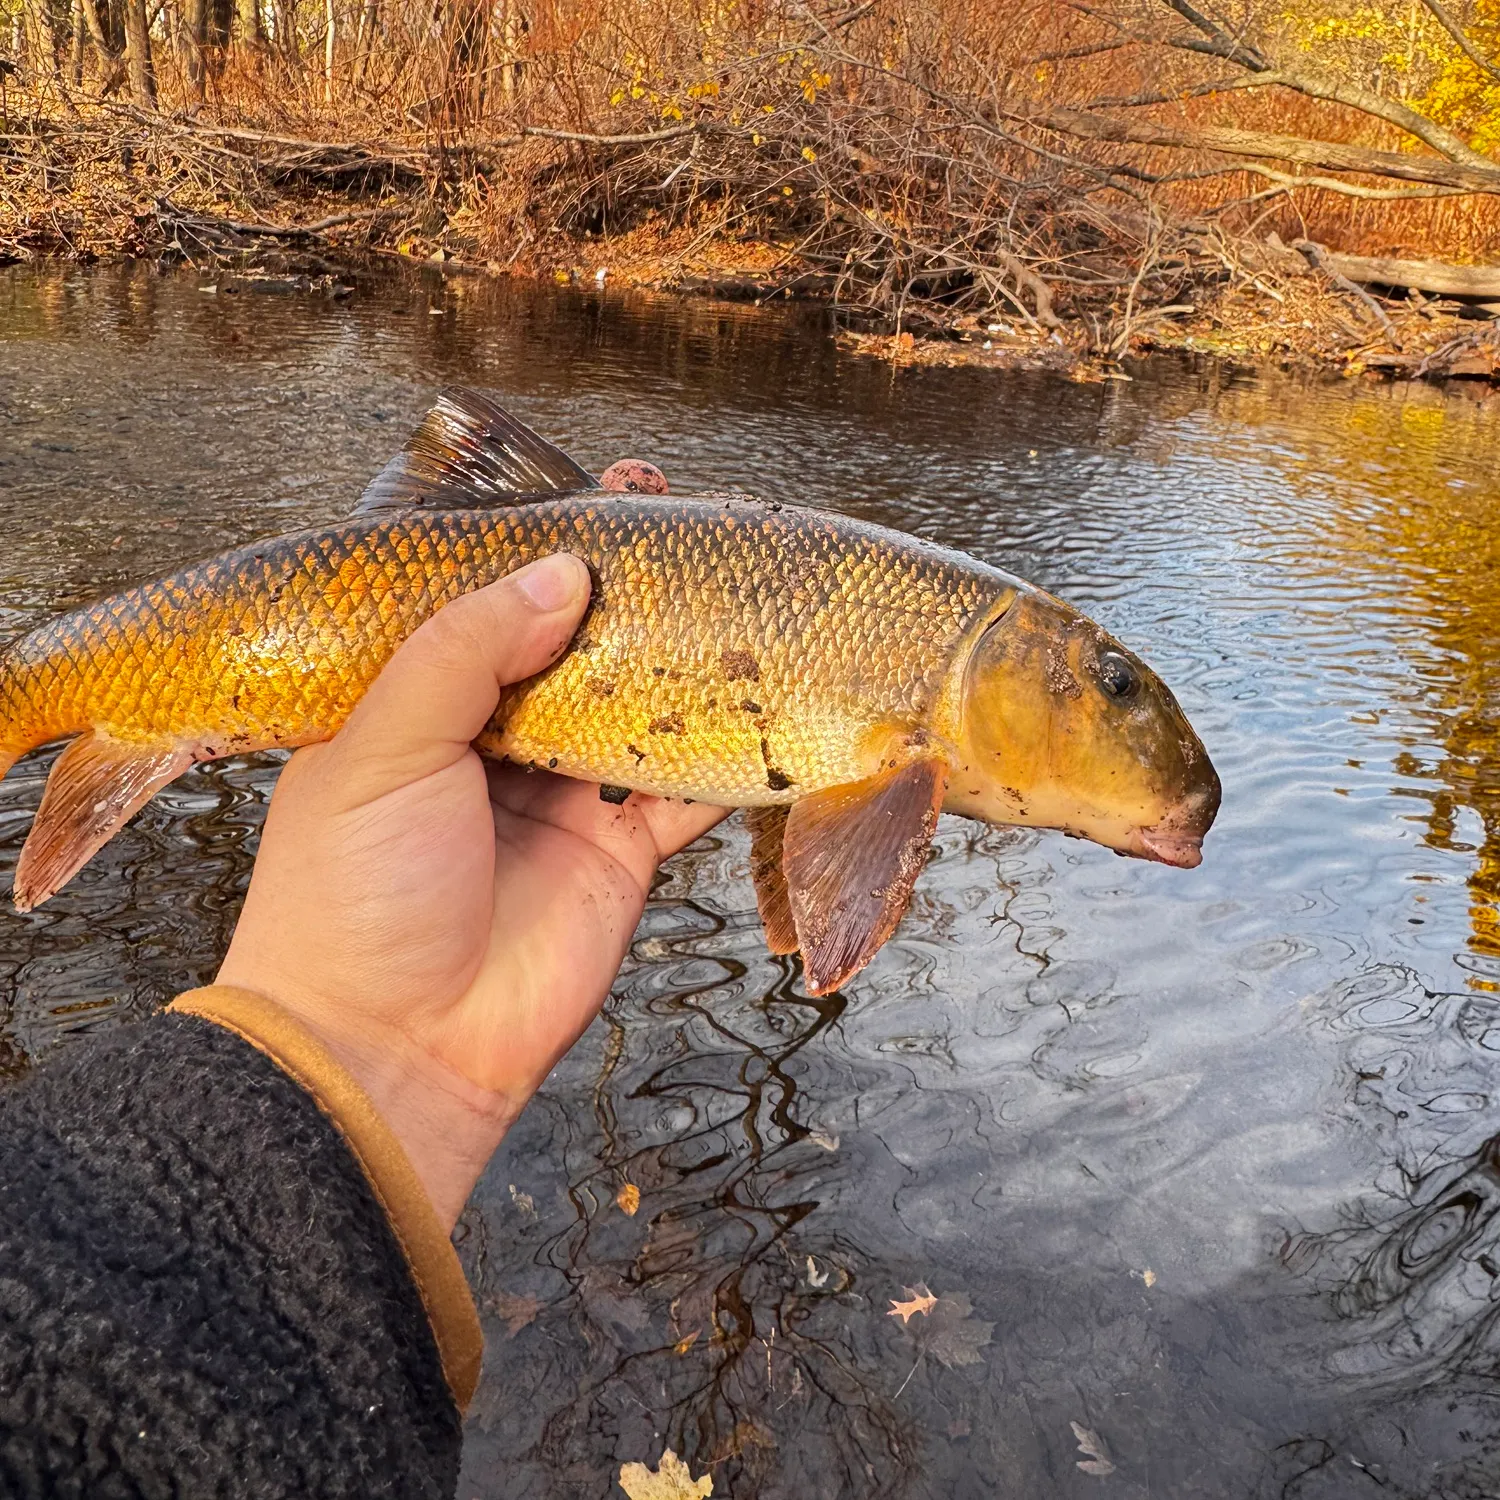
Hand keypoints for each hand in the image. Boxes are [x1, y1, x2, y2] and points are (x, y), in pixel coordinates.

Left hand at [217, 555, 726, 1229]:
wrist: (392, 1050)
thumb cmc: (353, 895)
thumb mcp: (382, 747)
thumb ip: (467, 650)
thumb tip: (560, 572)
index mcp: (414, 706)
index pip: (484, 605)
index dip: (536, 550)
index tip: (593, 493)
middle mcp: (492, 742)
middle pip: (572, 647)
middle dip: (622, 589)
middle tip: (676, 520)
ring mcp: (562, 796)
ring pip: (636, 706)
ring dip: (680, 657)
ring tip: (729, 590)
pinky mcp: (620, 851)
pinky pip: (681, 787)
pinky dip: (721, 750)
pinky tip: (759, 697)